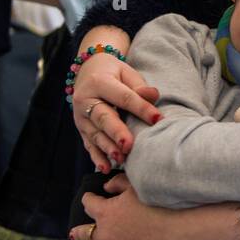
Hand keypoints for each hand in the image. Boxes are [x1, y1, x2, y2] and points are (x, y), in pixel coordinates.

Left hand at [69, 173, 183, 239]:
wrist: (178, 230)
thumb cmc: (159, 205)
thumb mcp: (137, 186)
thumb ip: (118, 184)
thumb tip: (106, 187)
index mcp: (105, 212)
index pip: (89, 204)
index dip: (89, 199)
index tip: (91, 198)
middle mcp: (105, 234)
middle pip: (86, 231)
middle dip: (80, 230)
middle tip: (75, 232)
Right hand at [72, 53, 160, 171]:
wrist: (87, 71)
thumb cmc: (114, 73)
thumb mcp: (126, 73)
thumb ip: (139, 86)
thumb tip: (153, 95)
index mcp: (99, 82)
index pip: (123, 97)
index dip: (141, 108)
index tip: (158, 119)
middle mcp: (85, 99)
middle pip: (103, 118)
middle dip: (116, 133)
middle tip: (129, 145)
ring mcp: (80, 116)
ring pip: (95, 134)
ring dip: (107, 148)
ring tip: (121, 158)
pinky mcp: (81, 128)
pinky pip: (88, 144)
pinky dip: (97, 157)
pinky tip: (106, 168)